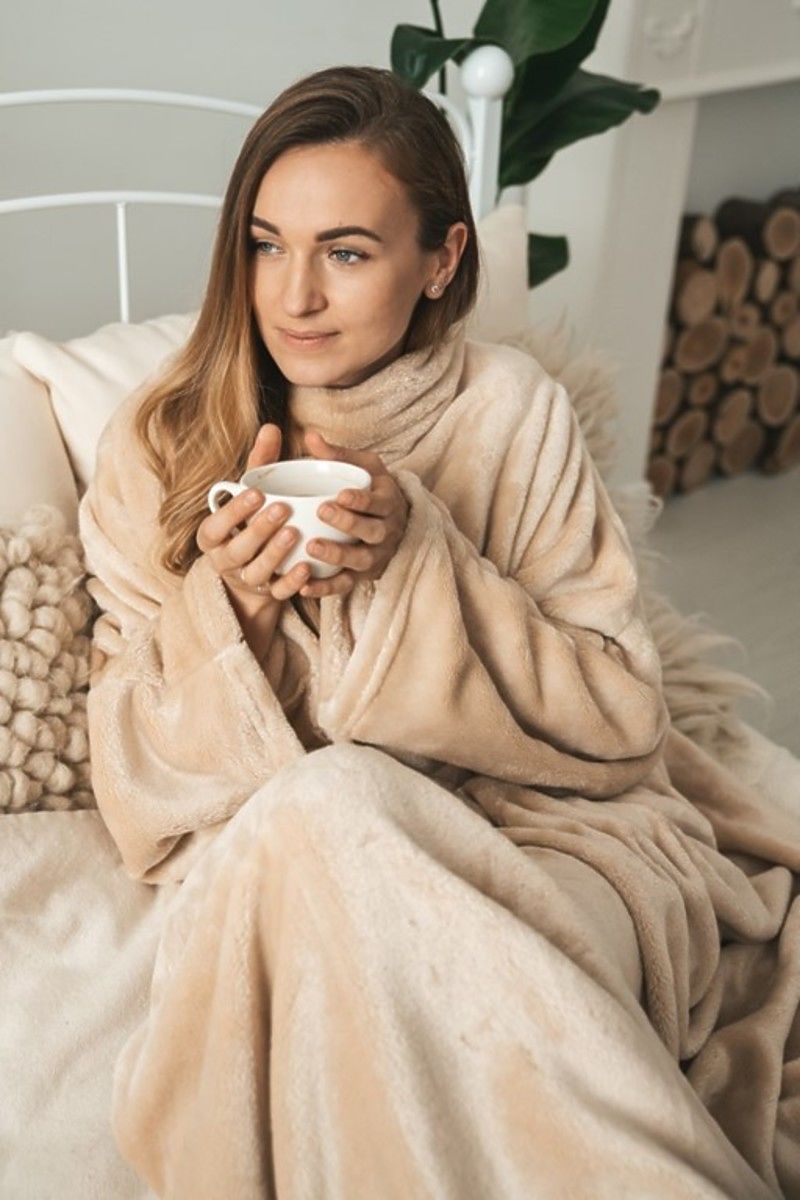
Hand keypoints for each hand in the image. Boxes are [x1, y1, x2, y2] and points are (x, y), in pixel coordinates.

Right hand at [195, 423, 311, 607]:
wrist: (252, 570)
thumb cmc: (251, 521)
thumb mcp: (250, 494)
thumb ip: (259, 463)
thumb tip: (271, 426)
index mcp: (213, 536)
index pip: (216, 525)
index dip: (234, 512)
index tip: (255, 493)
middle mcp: (225, 561)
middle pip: (237, 550)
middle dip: (258, 530)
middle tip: (282, 509)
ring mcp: (247, 580)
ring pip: (256, 572)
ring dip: (275, 554)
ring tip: (295, 534)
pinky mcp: (268, 595)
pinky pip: (278, 593)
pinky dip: (291, 582)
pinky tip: (307, 567)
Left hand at [297, 428, 410, 599]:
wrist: (396, 525)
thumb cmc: (373, 490)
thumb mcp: (365, 467)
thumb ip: (338, 454)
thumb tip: (310, 436)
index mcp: (388, 503)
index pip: (377, 503)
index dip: (361, 500)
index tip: (340, 494)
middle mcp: (387, 532)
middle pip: (371, 532)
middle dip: (348, 523)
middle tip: (323, 511)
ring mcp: (376, 556)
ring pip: (360, 560)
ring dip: (337, 556)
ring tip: (311, 547)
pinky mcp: (363, 576)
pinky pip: (346, 585)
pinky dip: (326, 588)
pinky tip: (304, 586)